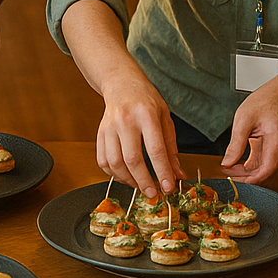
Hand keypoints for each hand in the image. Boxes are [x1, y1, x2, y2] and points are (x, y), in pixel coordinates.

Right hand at [96, 75, 184, 198]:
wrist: (122, 84)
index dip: (163, 171)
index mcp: (146, 114)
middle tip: (153, 193)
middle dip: (144, 181)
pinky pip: (103, 161)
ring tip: (140, 185)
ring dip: (128, 180)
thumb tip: (178, 174)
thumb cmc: (146, 101)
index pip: (155, 149)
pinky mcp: (99, 133)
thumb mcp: (165, 119)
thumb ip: (171, 148)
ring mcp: (109, 127)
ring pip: (115, 163)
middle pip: (132, 159)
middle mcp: (125, 120)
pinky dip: (114, 174)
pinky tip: (125, 175)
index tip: (168, 187)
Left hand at [221, 87, 277, 183]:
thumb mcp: (242, 122)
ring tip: (227, 169)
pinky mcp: (272, 152)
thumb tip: (227, 163)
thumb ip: (235, 144)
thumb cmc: (260, 105)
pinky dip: (247, 166)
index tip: (236, 182)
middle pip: (263, 172)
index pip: (266, 169)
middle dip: (244, 176)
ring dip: (244, 172)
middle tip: (226, 173)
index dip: (251, 179)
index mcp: (277, 143)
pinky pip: (260, 164)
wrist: (271, 98)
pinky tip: (235, 165)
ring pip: (261, 170)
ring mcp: (277, 152)